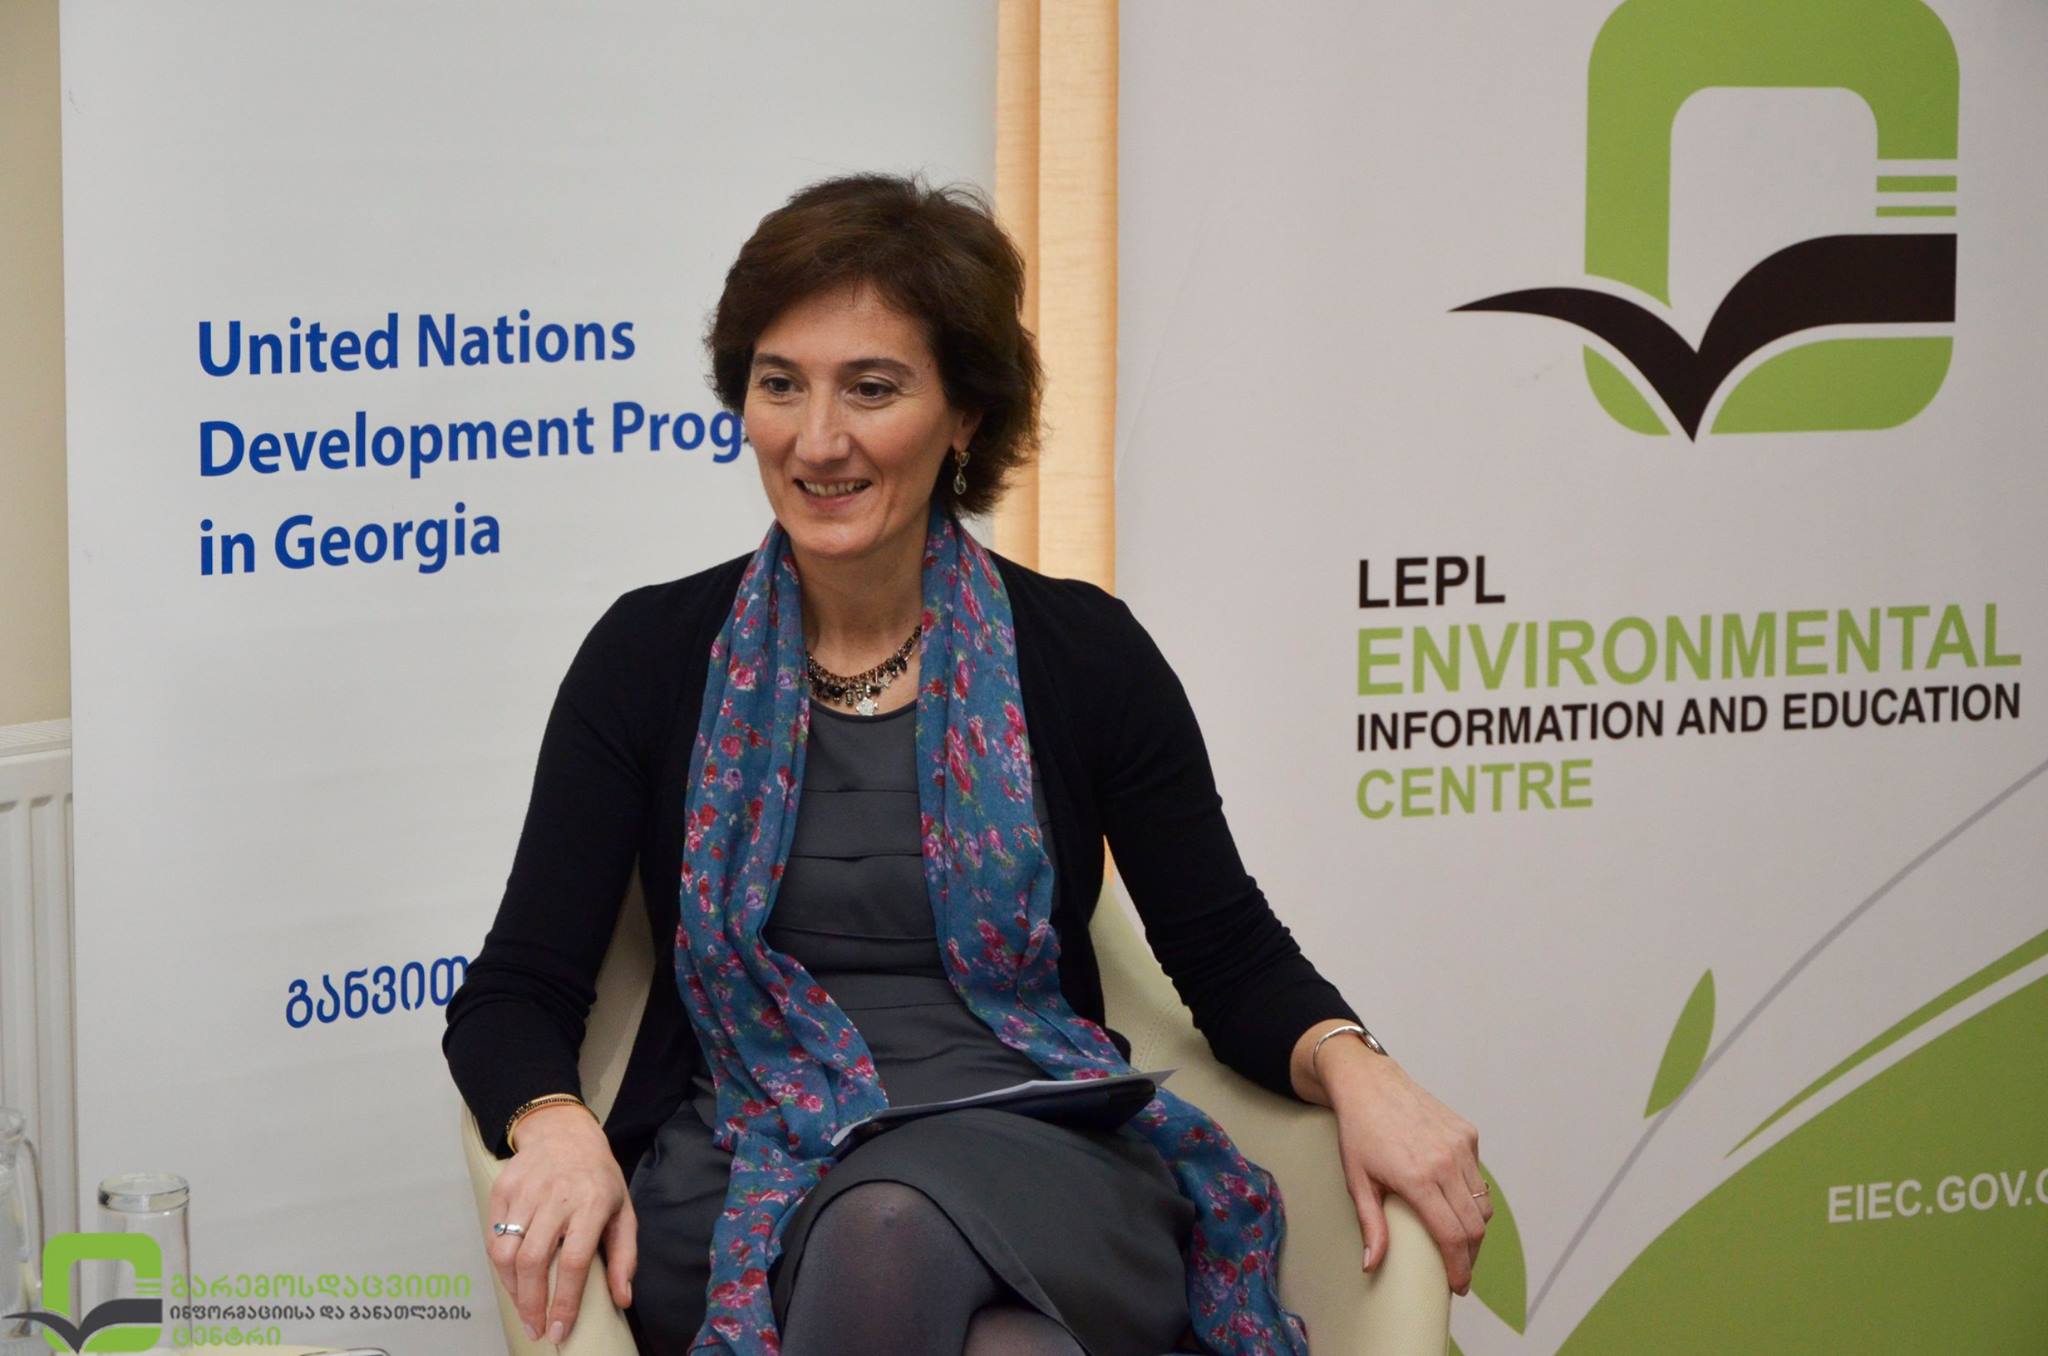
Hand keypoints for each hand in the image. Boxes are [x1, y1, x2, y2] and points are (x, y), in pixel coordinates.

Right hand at [486, 1103, 638, 1344]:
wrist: (564, 1134)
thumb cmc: (598, 1178)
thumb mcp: (624, 1211)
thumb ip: (624, 1257)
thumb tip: (622, 1299)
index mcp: (591, 1203)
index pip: (573, 1261)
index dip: (564, 1301)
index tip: (559, 1331)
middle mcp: (555, 1197)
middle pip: (533, 1261)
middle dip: (531, 1304)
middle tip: (537, 1329)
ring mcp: (525, 1192)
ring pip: (505, 1252)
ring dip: (512, 1289)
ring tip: (524, 1309)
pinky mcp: (502, 1190)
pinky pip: (493, 1237)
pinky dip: (500, 1266)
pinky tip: (513, 1280)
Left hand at [1318, 1045, 1489, 1294]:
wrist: (1369, 1083)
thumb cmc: (1358, 1131)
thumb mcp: (1356, 1180)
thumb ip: (1371, 1225)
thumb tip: (1372, 1265)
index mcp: (1417, 1178)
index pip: (1452, 1236)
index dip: (1459, 1267)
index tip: (1457, 1285)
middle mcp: (1445, 1161)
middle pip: (1475, 1226)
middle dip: (1470, 1255)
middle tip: (1458, 1269)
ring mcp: (1461, 1145)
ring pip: (1483, 1203)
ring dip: (1475, 1228)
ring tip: (1458, 1241)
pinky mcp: (1468, 1133)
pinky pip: (1478, 1176)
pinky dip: (1471, 1195)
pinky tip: (1453, 1200)